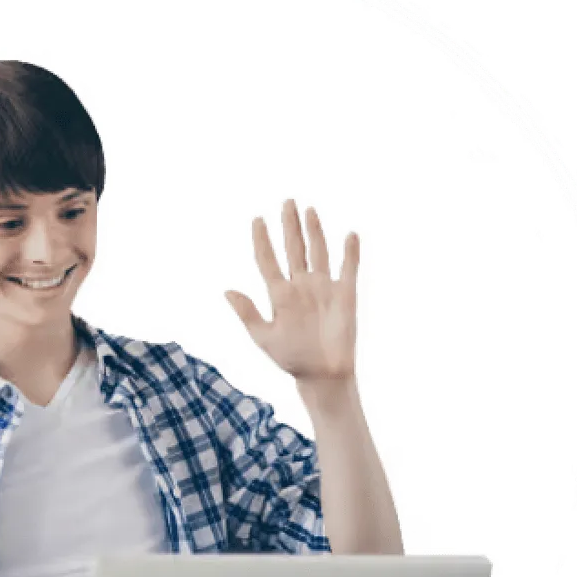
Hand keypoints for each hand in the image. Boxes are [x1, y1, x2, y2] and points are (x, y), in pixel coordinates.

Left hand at [224, 197, 360, 383]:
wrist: (322, 375)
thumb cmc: (292, 359)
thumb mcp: (264, 337)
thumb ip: (247, 313)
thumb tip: (226, 291)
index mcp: (279, 295)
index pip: (267, 260)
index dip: (261, 240)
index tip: (257, 219)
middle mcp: (300, 286)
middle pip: (293, 248)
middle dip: (289, 226)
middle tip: (286, 201)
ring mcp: (322, 288)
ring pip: (317, 252)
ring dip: (314, 231)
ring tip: (308, 210)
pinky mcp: (344, 295)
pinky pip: (348, 268)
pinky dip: (350, 252)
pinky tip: (349, 234)